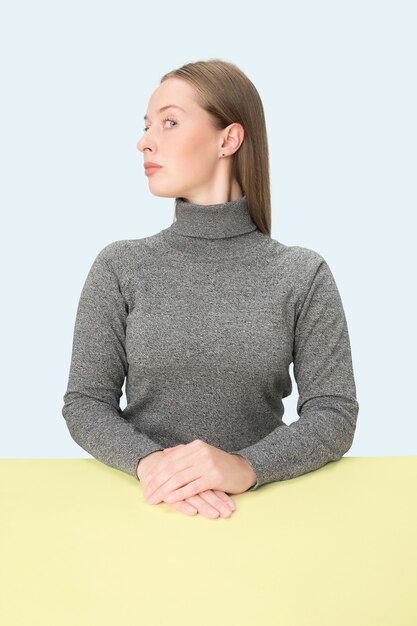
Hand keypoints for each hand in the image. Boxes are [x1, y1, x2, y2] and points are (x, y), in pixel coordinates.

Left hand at [142, 439, 256, 505]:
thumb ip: (183, 452)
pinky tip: (169, 499)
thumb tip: (165, 453)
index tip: (146, 482)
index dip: (157, 471)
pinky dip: (179, 494)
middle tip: (147, 494)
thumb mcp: (201, 453)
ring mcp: (207, 464)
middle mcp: (200, 453)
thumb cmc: (220, 464)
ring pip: (180, 478)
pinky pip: (192, 487)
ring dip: (164, 490)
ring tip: (154, 498)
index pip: (170, 459)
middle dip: (157, 483)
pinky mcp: (214, 477)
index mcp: (195, 446)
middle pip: (172, 469)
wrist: (243, 469)